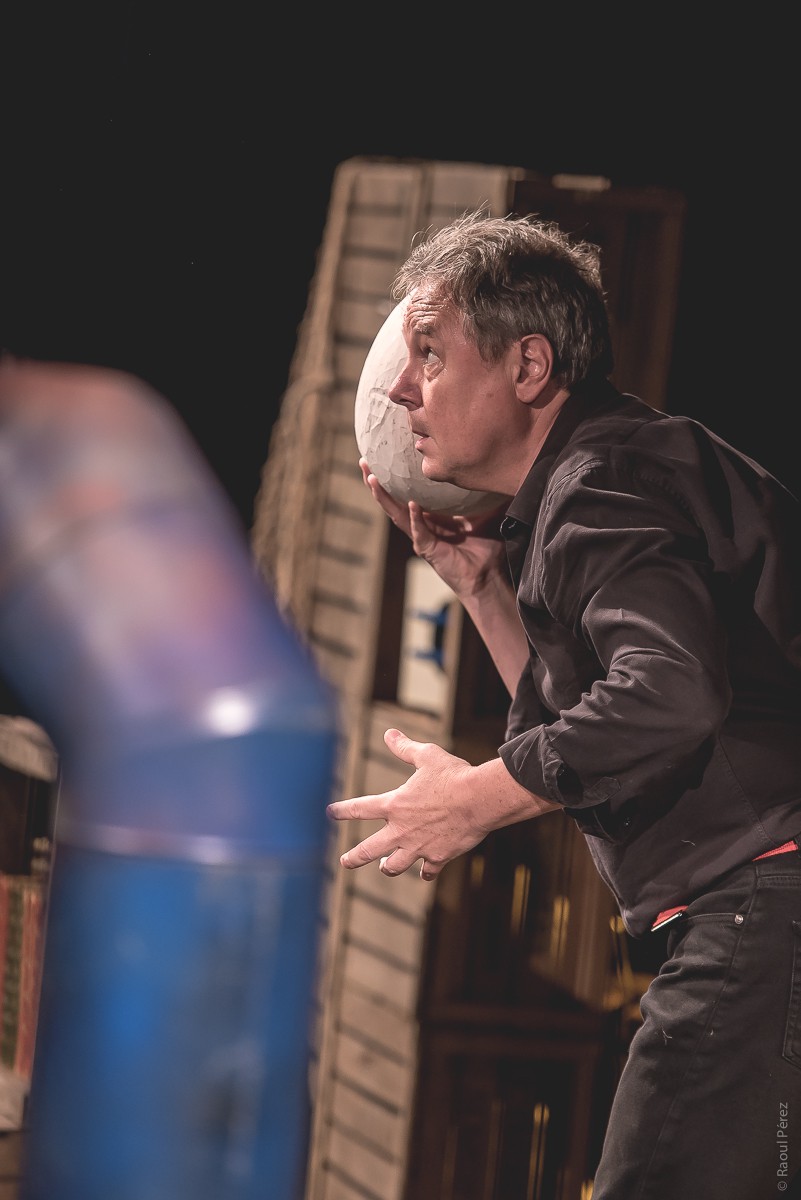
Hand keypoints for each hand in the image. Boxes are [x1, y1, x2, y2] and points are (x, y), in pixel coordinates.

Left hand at [326, 727, 554, 880]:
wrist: (479, 800)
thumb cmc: (453, 775)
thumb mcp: (427, 756)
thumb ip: (405, 748)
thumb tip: (389, 734)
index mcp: (395, 805)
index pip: (360, 808)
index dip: (343, 810)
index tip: (331, 813)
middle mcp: (402, 829)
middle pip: (369, 849)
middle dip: (354, 857)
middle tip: (345, 862)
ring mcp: (419, 846)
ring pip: (395, 866)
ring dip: (387, 867)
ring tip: (384, 867)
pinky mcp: (439, 856)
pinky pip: (429, 870)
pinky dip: (426, 872)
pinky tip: (425, 873)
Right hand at [359, 458, 507, 600]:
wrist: (489, 577)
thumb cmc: (487, 548)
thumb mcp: (486, 513)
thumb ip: (485, 494)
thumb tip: (496, 469)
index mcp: (432, 517)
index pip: (408, 493)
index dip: (396, 478)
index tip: (385, 456)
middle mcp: (422, 526)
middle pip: (394, 501)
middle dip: (377, 483)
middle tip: (363, 462)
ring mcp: (422, 538)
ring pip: (397, 515)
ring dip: (384, 497)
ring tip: (372, 478)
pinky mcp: (428, 550)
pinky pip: (419, 532)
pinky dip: (415, 518)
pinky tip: (411, 505)